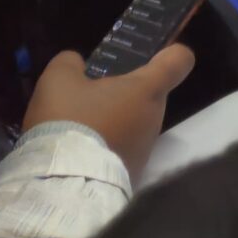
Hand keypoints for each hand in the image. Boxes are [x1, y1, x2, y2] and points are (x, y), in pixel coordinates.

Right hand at [24, 45, 194, 180]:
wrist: (62, 185)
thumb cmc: (68, 121)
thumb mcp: (58, 81)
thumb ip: (70, 63)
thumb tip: (75, 64)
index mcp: (146, 89)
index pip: (179, 60)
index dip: (170, 53)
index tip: (155, 54)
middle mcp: (155, 118)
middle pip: (149, 96)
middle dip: (124, 94)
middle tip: (89, 97)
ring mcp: (146, 151)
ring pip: (135, 126)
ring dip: (113, 123)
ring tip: (77, 129)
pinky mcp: (132, 176)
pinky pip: (123, 152)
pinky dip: (106, 149)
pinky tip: (78, 154)